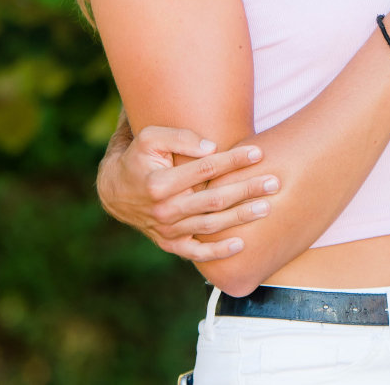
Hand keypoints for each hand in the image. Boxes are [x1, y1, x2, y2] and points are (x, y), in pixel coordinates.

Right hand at [96, 125, 279, 260]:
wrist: (115, 190)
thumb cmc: (138, 157)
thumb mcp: (150, 138)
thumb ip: (180, 138)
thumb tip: (212, 148)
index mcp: (160, 182)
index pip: (205, 169)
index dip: (233, 160)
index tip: (258, 153)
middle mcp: (164, 209)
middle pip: (214, 200)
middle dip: (246, 190)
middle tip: (274, 182)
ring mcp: (167, 229)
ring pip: (210, 225)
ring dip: (240, 217)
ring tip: (267, 207)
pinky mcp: (168, 243)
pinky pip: (195, 252)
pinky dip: (217, 252)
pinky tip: (241, 244)